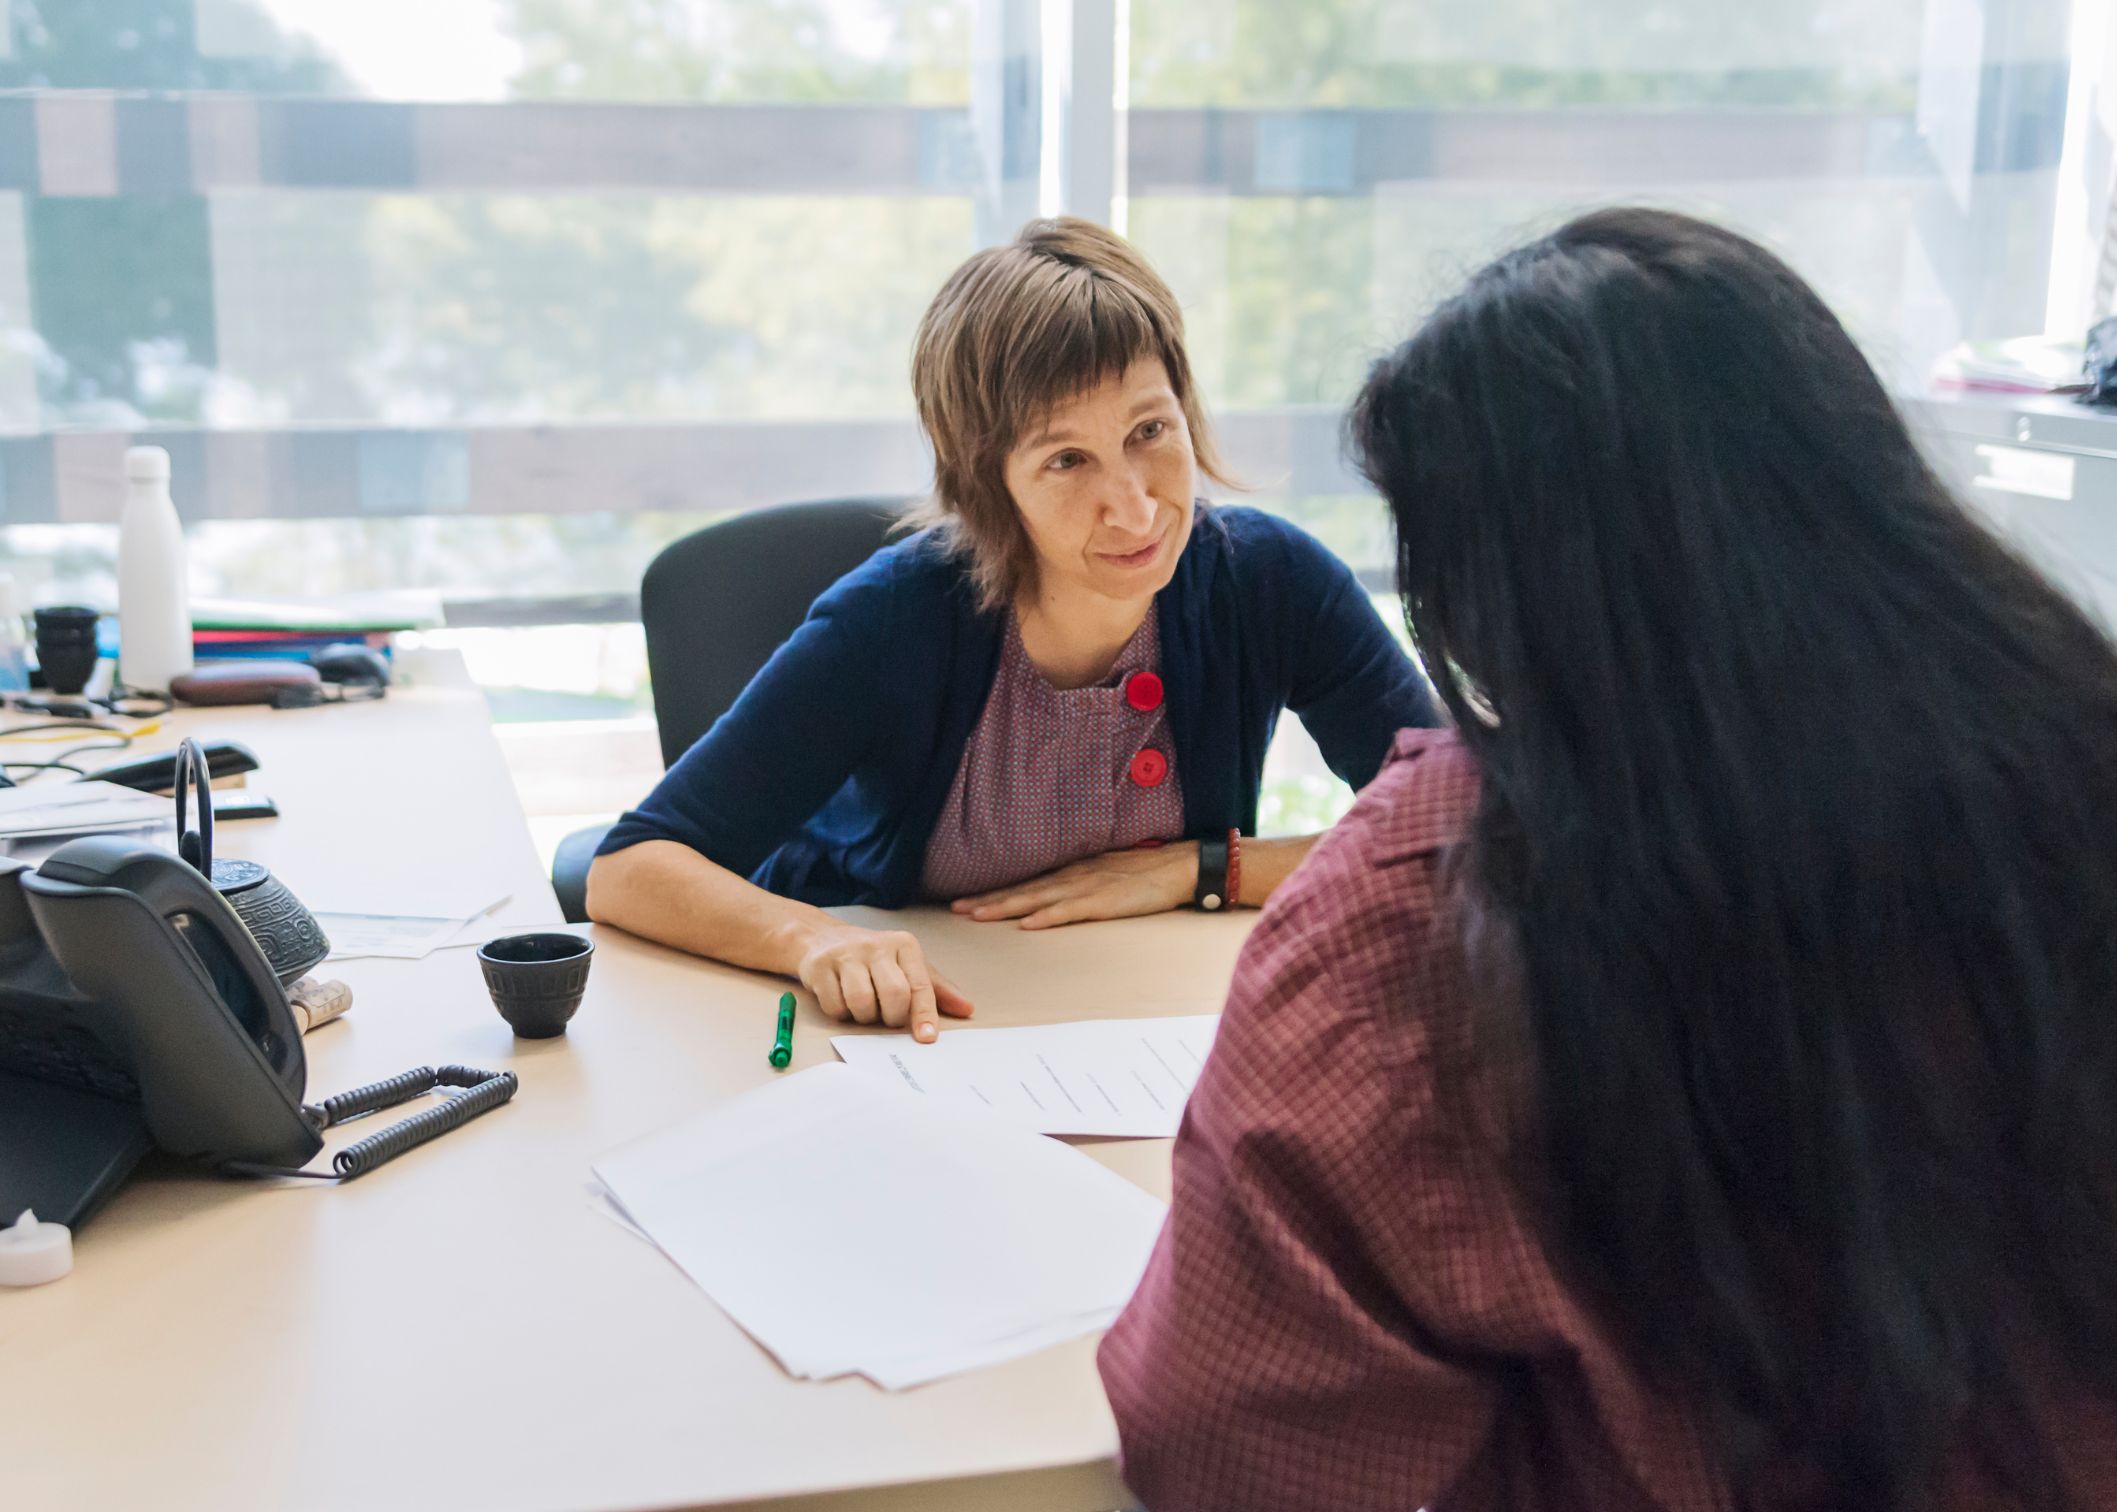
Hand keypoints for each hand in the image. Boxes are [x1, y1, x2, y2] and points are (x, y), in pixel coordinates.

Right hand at [793, 923, 974, 1041]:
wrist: (821, 937)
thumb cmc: (872, 958)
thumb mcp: (907, 966)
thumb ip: (936, 989)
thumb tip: (966, 1009)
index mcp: (904, 945)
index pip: (920, 984)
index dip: (924, 1014)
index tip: (927, 1038)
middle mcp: (876, 945)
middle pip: (894, 995)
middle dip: (891, 1017)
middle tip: (885, 1015)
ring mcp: (846, 953)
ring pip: (861, 1002)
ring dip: (864, 1017)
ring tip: (863, 1006)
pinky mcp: (819, 966)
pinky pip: (835, 1006)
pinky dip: (840, 1013)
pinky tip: (841, 999)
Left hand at [951, 843, 1199, 929]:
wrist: (1180, 866)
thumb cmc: (1146, 872)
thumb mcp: (1105, 873)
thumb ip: (1080, 883)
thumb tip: (1056, 896)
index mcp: (1072, 872)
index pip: (1025, 884)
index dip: (995, 893)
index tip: (965, 901)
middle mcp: (1072, 876)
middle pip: (1023, 890)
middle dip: (988, 900)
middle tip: (956, 910)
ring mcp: (1087, 887)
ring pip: (1038, 899)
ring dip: (1006, 907)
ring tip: (978, 915)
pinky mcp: (1104, 901)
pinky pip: (1070, 911)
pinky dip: (1047, 917)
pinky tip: (1028, 925)